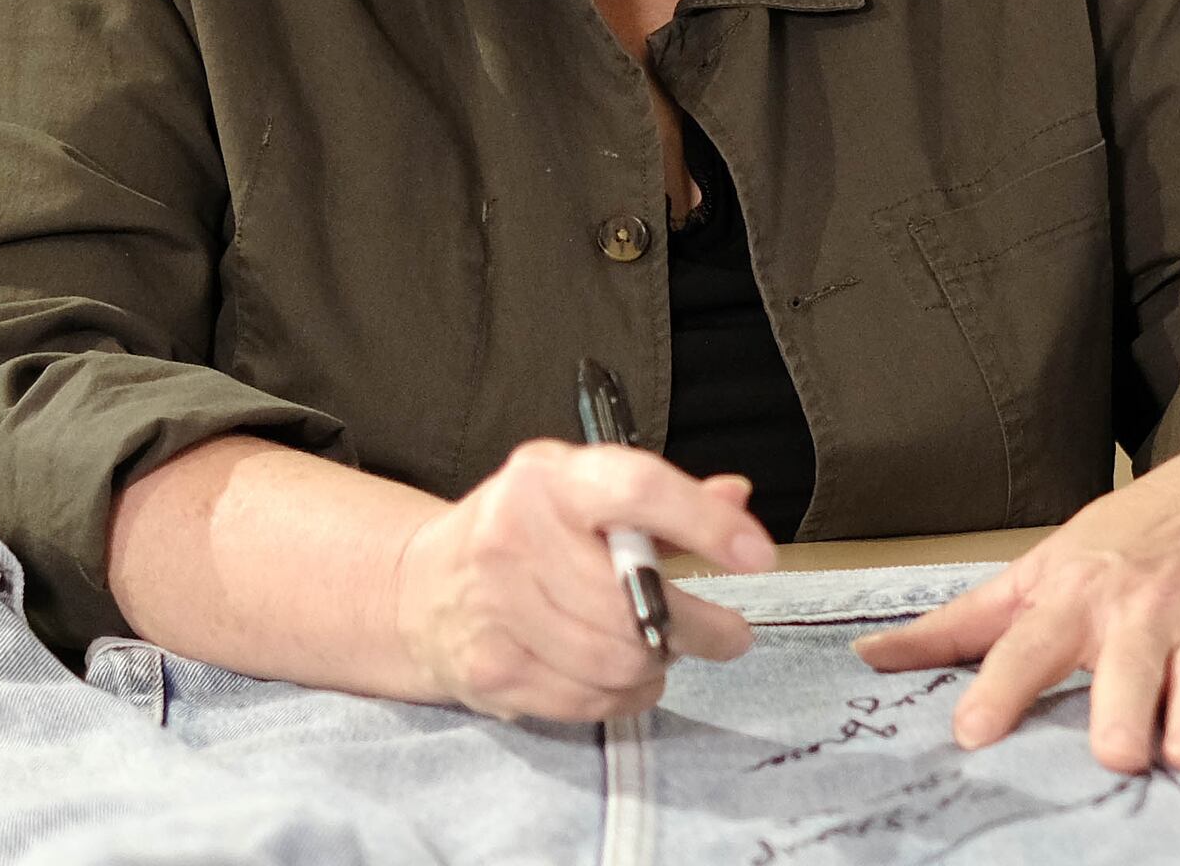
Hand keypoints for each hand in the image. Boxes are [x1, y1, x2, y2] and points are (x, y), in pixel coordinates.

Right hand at [391, 440, 774, 723]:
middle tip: (725, 633)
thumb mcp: (584, 493)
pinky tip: (625, 676)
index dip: (706, 524)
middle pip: (633, 598)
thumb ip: (665, 499)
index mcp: (547, 478)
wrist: (420, 589)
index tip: (759, 555)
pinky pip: (591, 701)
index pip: (637, 491)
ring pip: (618, 658)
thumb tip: (737, 496)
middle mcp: (513, 535)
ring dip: (659, 663)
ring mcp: (496, 608)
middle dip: (698, 625)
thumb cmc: (522, 533)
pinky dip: (626, 696)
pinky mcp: (491, 670)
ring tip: (661, 648)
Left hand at [853, 439, 1179, 774]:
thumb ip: (956, 625)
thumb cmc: (1124, 540)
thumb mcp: (1037, 570)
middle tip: (1114, 755)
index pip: (1026, 648)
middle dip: (1124, 715)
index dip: (996, 690)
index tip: (971, 734)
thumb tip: (867, 658)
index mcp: (1075, 598)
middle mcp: (1139, 614)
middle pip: (1127, 675)